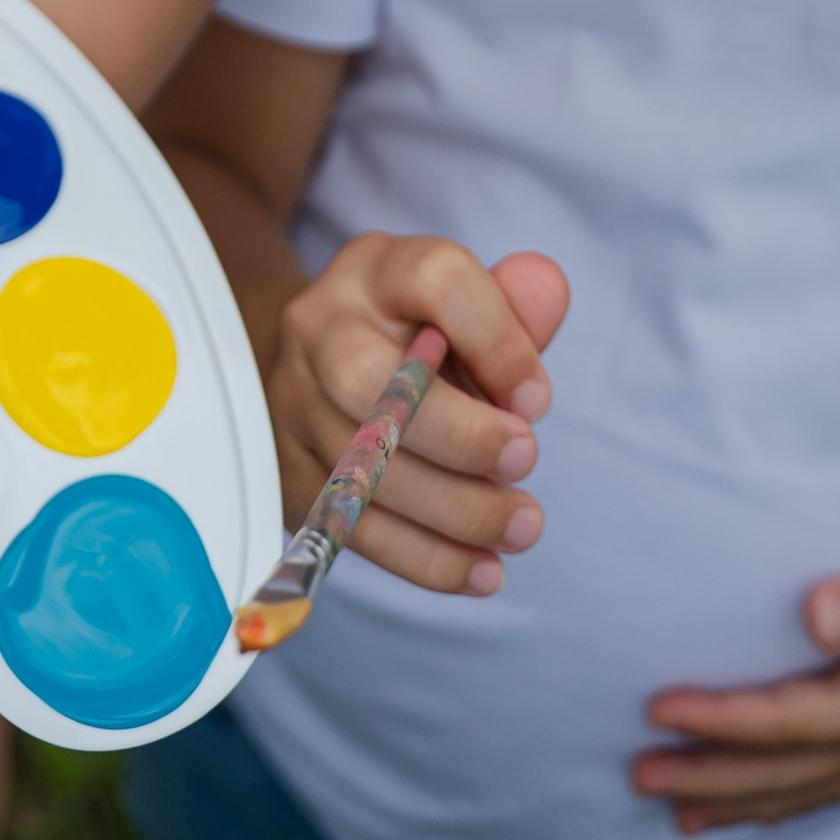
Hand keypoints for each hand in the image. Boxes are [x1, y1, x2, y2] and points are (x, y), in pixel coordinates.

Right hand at [270, 234, 569, 594]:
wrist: (320, 369)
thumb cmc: (417, 342)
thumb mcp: (464, 311)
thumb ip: (514, 304)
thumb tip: (548, 289)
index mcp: (374, 270)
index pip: (434, 280)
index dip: (497, 339)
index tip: (538, 399)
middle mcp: (317, 328)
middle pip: (366, 379)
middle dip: (459, 433)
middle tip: (526, 460)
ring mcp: (293, 405)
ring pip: (360, 468)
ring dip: (455, 510)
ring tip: (521, 525)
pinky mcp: (291, 477)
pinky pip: (355, 530)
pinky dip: (427, 560)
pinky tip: (483, 569)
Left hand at [636, 557, 839, 833]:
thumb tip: (815, 613)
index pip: (785, 725)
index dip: (719, 721)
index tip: (656, 710)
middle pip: (780, 773)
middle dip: (707, 777)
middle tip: (635, 776)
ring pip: (800, 788)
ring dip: (738, 801)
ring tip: (678, 817)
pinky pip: (827, 783)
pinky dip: (784, 798)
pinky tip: (760, 805)